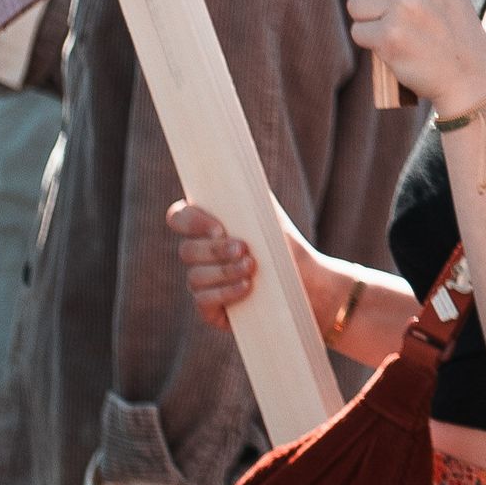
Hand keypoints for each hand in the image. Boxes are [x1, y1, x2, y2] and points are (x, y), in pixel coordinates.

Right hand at [167, 197, 313, 332]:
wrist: (307, 280)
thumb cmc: (284, 244)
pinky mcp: (210, 310)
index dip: (191, 222)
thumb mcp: (269, 217)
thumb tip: (235, 174)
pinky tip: (247, 287)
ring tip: (252, 267)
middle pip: (187, 250)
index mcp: (206, 228)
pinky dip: (226, 292)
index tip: (220, 227)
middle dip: (215, 250)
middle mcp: (198, 256)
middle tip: (244, 248)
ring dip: (224, 271)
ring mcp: (202, 284)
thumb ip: (249, 197)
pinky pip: (203, 302)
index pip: (178, 217)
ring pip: (195, 277)